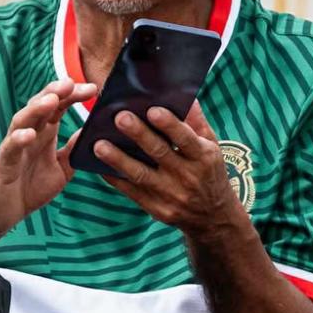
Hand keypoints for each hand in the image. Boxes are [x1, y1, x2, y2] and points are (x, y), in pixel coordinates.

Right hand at [0, 78, 95, 235]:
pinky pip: (10, 149)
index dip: (72, 96)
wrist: (4, 214)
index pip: (57, 108)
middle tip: (71, 82)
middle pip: (39, 107)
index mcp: (43, 134)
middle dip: (54, 93)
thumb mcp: (61, 169)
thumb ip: (74, 150)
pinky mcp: (3, 165)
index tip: (92, 89)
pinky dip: (18, 140)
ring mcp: (14, 148)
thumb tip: (93, 132)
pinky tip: (29, 134)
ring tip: (52, 100)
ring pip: (22, 121)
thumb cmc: (29, 188)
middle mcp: (28, 136)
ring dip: (36, 109)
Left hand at [93, 102, 242, 238]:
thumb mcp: (212, 147)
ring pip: (141, 174)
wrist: (213, 216)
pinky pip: (133, 192)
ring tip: (99, 145)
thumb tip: (185, 96)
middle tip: (119, 118)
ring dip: (119, 159)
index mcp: (204, 157)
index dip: (169, 125)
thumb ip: (197, 122)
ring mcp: (172, 195)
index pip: (186, 139)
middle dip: (139, 135)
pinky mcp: (158, 209)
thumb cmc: (209, 172)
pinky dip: (116, 179)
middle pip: (160, 153)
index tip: (152, 110)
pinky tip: (100, 167)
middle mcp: (188, 176)